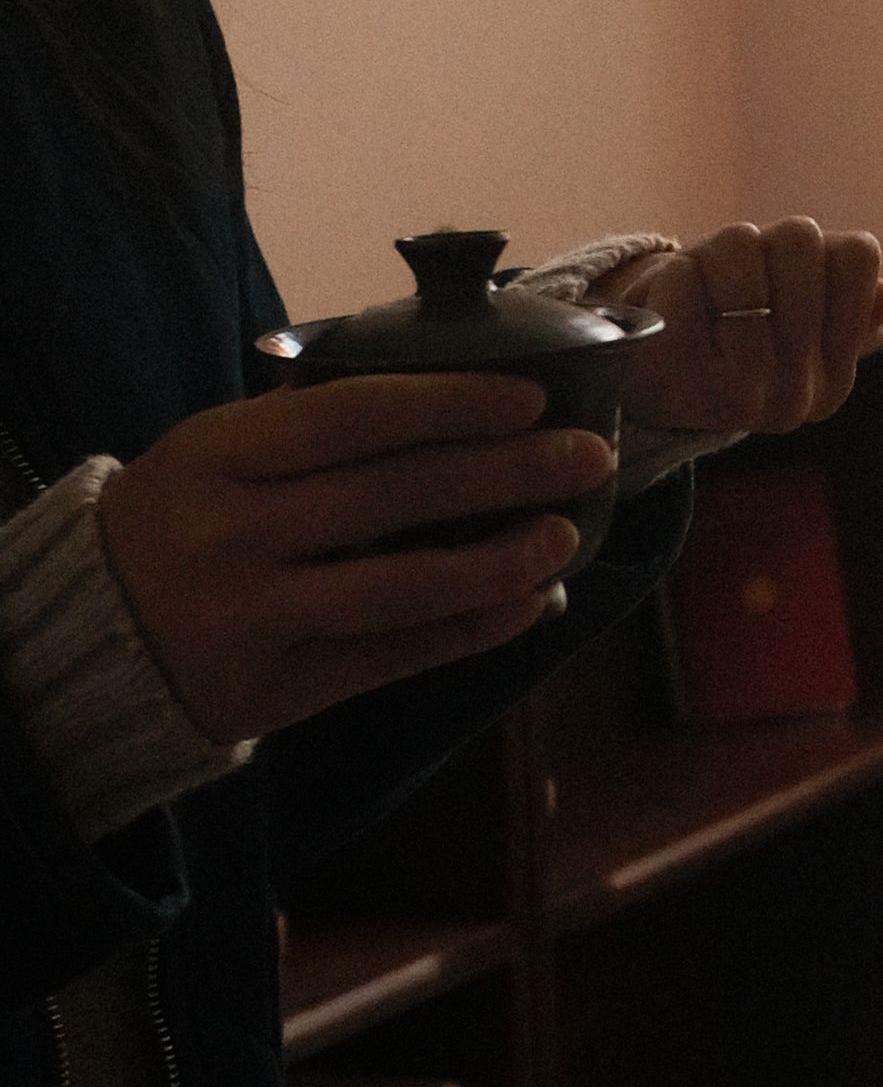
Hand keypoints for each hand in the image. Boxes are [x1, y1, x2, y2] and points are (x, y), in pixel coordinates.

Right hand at [97, 375, 611, 747]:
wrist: (88, 635)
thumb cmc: (182, 521)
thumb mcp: (218, 455)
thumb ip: (313, 431)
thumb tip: (459, 397)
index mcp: (219, 451)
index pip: (354, 417)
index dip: (451, 404)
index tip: (533, 397)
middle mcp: (233, 531)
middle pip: (393, 496)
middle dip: (505, 472)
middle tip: (591, 455)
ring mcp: (254, 615)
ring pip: (401, 588)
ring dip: (499, 561)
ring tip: (566, 536)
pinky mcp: (276, 689)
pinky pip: (393, 657)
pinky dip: (469, 630)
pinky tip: (529, 604)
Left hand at [599, 219, 882, 444]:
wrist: (639, 384)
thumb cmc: (723, 335)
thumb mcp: (792, 313)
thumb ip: (844, 304)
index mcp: (834, 380)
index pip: (859, 257)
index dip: (821, 252)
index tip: (789, 285)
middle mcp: (794, 398)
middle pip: (800, 237)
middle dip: (764, 244)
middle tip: (738, 276)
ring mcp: (737, 393)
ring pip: (741, 245)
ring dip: (717, 254)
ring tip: (710, 288)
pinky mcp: (674, 373)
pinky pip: (686, 274)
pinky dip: (676, 274)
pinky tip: (675, 305)